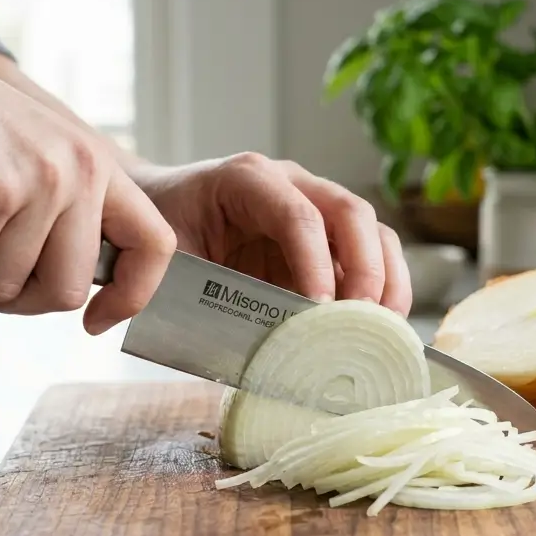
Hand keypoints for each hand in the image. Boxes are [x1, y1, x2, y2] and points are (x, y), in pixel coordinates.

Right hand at [0, 38, 175, 334]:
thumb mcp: (32, 159)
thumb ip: (63, 214)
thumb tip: (75, 292)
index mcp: (97, 166)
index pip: (154, 245)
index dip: (131, 296)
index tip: (95, 321)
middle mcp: (79, 171)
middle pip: (66, 290)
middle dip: (14, 296)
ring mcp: (39, 181)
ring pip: (6, 286)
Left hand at [127, 153, 412, 315]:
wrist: (149, 211)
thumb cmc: (157, 234)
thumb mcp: (168, 262)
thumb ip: (203, 299)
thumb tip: (254, 356)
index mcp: (246, 179)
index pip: (296, 215)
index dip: (314, 263)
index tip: (319, 311)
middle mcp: (290, 184)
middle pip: (349, 213)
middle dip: (365, 268)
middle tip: (363, 320)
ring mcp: (313, 208)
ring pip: (371, 231)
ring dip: (386, 279)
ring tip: (383, 328)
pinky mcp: (324, 241)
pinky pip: (367, 257)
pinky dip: (381, 290)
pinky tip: (377, 326)